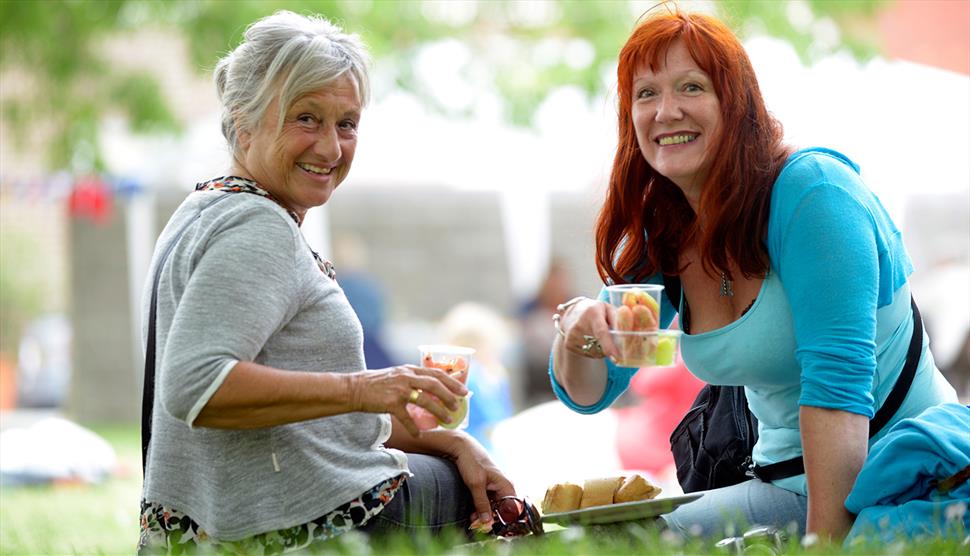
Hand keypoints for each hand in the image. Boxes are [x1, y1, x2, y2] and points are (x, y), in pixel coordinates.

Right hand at [347, 365, 466, 436]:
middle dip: (450, 396)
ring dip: (439, 411)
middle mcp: (406, 377)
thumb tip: (431, 389)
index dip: (452, 382)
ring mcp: (399, 390)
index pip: (436, 373)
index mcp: (409, 369)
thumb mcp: (396, 375)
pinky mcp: (391, 403)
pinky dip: (414, 428)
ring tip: (448, 420)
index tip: (464, 390)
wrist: (355, 388)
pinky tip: (420, 435)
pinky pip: (407, 418)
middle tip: (459, 405)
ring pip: (426, 401)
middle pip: (435, 385)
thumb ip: (412, 379)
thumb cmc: (376, 383)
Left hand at [445, 434, 516, 531]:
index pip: (513, 510)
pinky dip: (480, 510)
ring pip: (494, 508)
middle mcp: (504, 489)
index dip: (505, 521)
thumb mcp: (475, 484)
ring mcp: (496, 489)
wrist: (462, 448)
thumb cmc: (472, 462)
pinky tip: (472, 514)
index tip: (492, 528)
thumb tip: (487, 523)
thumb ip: (482, 504)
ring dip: (484, 516)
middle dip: (491, 520)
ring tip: (472, 520)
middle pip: (503, 511)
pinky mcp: (487, 490)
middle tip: (477, 525)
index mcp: (506, 486)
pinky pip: (488, 504)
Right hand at [560, 298, 619, 359]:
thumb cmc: (595, 310)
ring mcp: (571, 335)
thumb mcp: (607, 308)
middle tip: (611, 340)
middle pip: (600, 345)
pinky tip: (589, 339)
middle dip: (610, 347)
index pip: (601, 332)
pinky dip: (593, 350)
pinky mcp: (568, 344)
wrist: (572, 312)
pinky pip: (588, 354)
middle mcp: (579, 324)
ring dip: (601, 349)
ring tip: (596, 336)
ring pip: (595, 352)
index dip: (609, 346)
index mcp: (592, 313)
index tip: (615, 358)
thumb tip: (629, 334)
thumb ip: (618, 320)